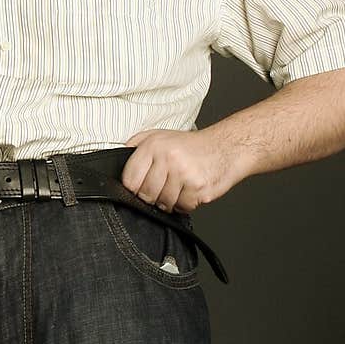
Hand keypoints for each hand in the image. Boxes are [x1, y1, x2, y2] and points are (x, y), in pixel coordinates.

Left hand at [122, 128, 241, 212]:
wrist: (227, 147)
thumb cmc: (192, 145)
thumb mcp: (160, 136)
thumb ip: (136, 145)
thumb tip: (117, 159)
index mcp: (154, 145)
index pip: (130, 180)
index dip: (134, 188)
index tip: (141, 187)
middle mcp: (168, 158)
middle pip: (146, 195)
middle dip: (152, 196)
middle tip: (163, 187)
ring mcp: (184, 174)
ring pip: (163, 203)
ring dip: (169, 201)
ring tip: (178, 187)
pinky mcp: (198, 188)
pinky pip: (182, 207)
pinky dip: (185, 204)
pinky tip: (190, 190)